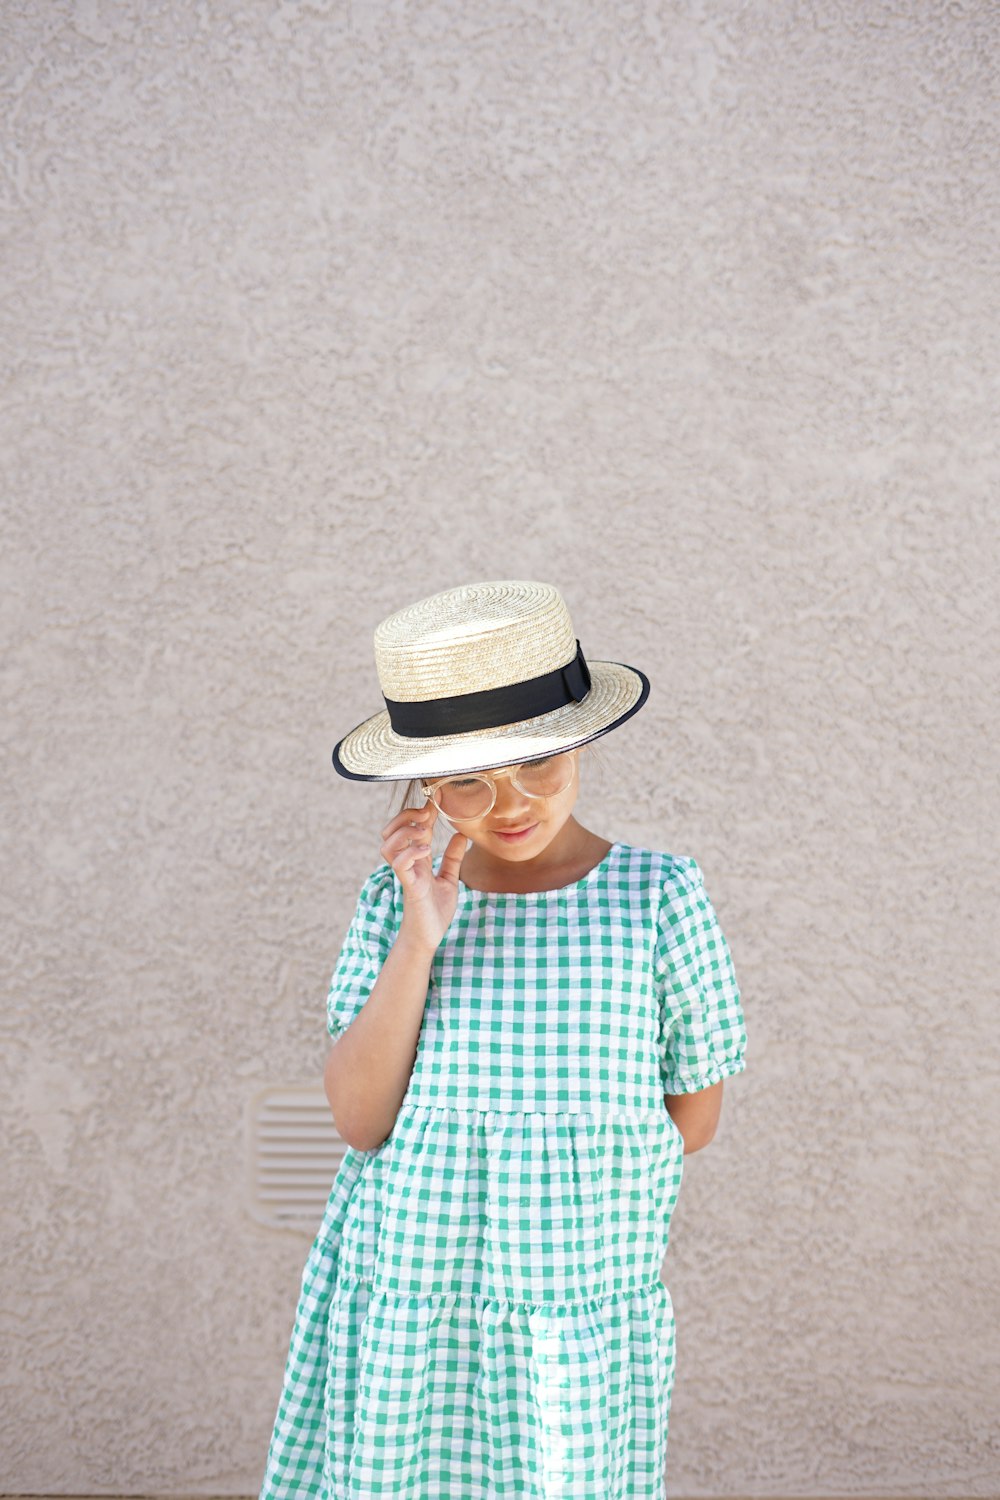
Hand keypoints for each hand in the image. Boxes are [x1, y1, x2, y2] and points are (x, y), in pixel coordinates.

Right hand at [379, 802, 468, 954]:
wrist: (428, 938)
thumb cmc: (435, 911)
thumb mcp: (449, 879)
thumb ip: (453, 858)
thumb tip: (461, 835)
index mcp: (417, 859)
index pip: (414, 828)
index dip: (423, 811)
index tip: (436, 798)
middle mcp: (408, 863)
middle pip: (391, 830)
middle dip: (406, 816)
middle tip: (427, 815)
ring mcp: (406, 874)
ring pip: (388, 844)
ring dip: (405, 832)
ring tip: (424, 833)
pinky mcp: (409, 887)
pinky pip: (399, 864)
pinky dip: (411, 852)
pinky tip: (426, 850)